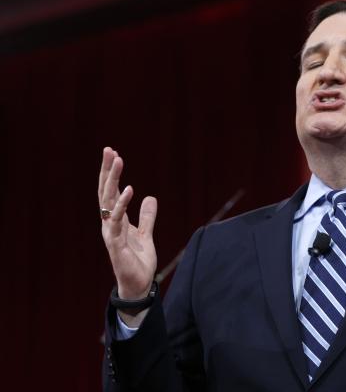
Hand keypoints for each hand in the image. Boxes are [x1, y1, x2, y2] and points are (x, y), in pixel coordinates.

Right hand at [98, 147, 157, 304]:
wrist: (138, 285)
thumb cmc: (138, 262)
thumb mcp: (146, 234)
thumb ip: (147, 217)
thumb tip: (150, 198)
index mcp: (116, 220)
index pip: (111, 192)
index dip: (111, 173)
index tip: (113, 153)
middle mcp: (109, 223)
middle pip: (106, 192)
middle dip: (107, 170)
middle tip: (109, 150)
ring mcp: (111, 232)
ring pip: (108, 201)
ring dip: (113, 180)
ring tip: (118, 160)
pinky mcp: (116, 243)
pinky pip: (118, 220)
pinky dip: (122, 204)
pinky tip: (130, 189)